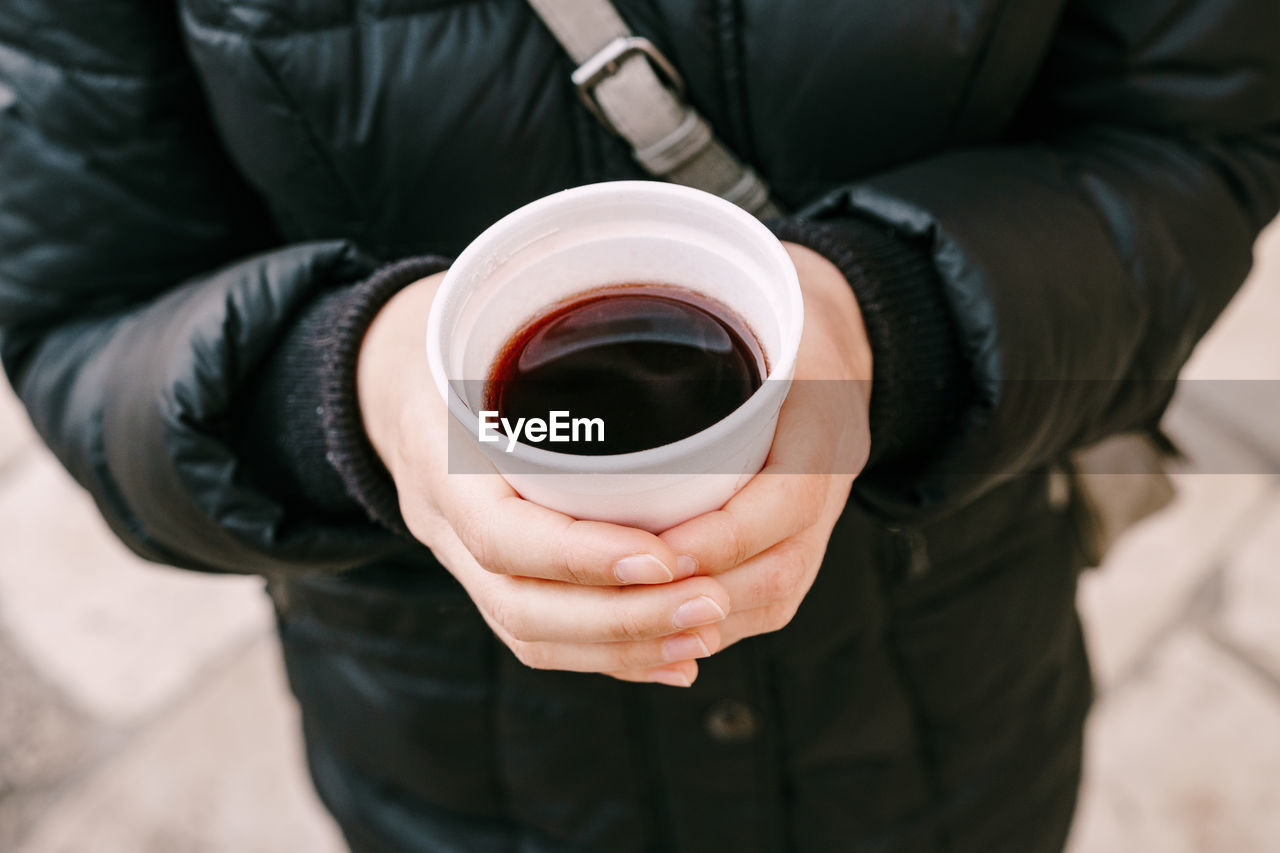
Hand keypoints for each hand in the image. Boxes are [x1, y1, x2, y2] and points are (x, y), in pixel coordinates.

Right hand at [357, 271, 731, 687]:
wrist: (392, 379)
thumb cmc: (460, 339)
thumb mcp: (488, 323)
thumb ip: (550, 336)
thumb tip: (677, 332)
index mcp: (443, 464)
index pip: (503, 538)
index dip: (583, 557)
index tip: (666, 556)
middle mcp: (445, 526)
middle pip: (524, 609)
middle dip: (624, 621)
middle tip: (710, 604)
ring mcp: (461, 561)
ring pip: (534, 636)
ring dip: (627, 648)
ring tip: (705, 633)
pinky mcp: (490, 579)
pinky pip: (541, 639)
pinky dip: (612, 657)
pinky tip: (677, 658)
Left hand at [658, 242, 872, 651]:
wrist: (837, 344)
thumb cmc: (776, 322)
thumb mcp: (750, 312)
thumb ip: (690, 336)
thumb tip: (592, 323)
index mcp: (823, 425)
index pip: (787, 501)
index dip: (722, 538)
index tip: (657, 550)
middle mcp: (832, 486)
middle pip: (778, 570)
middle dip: (698, 594)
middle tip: (620, 596)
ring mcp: (823, 525)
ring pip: (772, 599)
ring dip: (700, 621)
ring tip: (627, 618)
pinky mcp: (802, 548)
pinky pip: (766, 605)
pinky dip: (712, 625)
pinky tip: (654, 629)